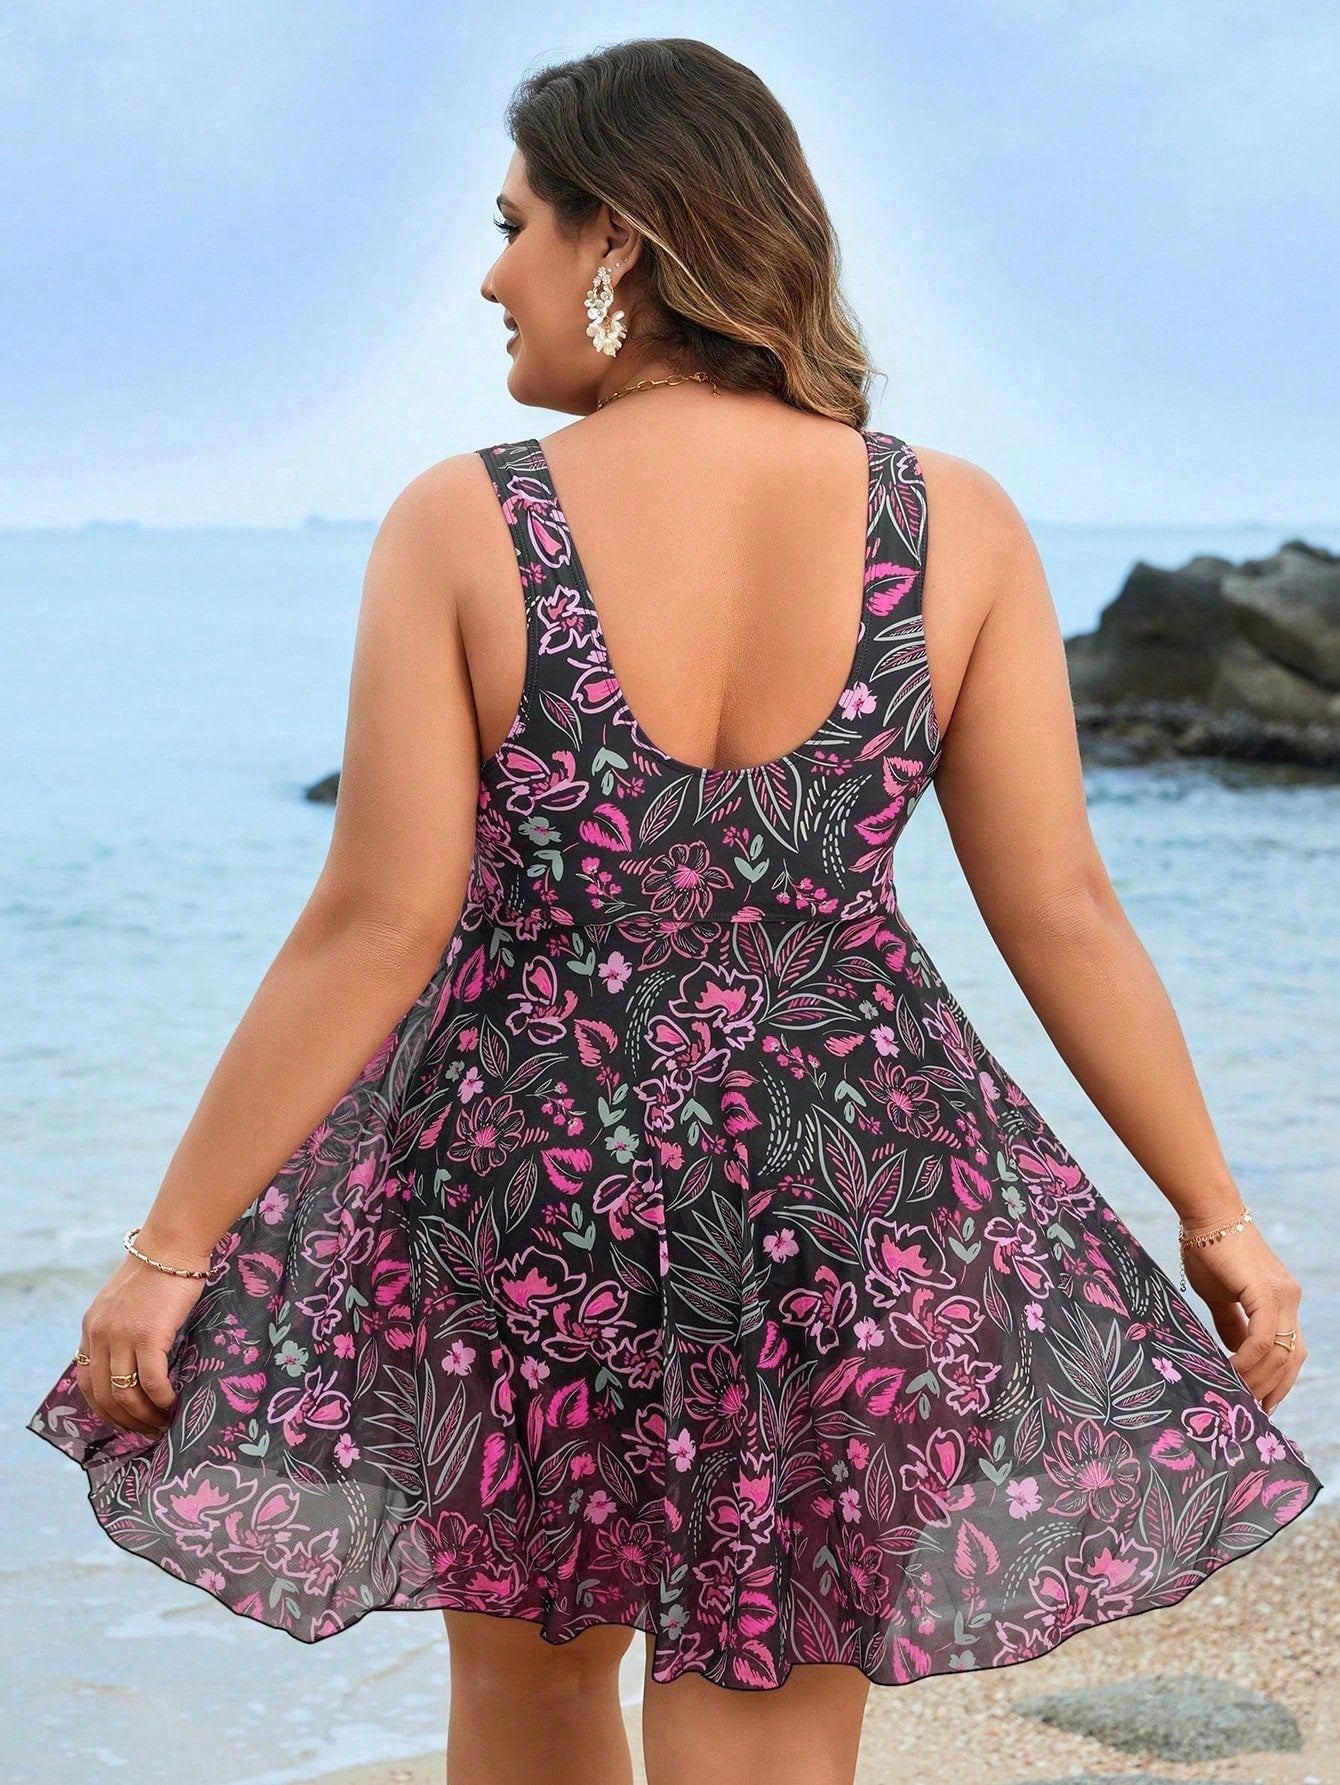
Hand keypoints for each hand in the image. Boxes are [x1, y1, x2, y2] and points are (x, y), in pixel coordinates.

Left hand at [76, 1235, 211, 1435]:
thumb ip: (119, 1328)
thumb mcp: (123, 1301)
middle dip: (127, 1420)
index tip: (127, 1419)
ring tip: (164, 1422)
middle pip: (105, 1395)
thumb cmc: (157, 1268)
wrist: (172, 1244)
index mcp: (91, 1327)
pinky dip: (162, 1400)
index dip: (106, 1409)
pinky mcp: (148, 1335)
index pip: (87, 1382)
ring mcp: (122, 1336)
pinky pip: (152, 1382)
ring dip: (145, 1416)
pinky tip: (174, 1403)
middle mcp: (99, 1335)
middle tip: (149, 1430)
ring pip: (127, 1394)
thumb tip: (132, 1360)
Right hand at [1182, 1222, 1305, 1413]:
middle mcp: (1290, 1300)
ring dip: (1259, 1379)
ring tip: (1235, 1392)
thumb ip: (1231, 1324)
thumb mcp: (1220, 1295)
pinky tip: (1230, 1369)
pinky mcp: (1267, 1292)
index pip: (1291, 1352)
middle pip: (1293, 1359)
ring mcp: (1283, 1296)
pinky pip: (1264, 1339)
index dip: (1278, 1381)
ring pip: (1281, 1353)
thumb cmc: (1207, 1249)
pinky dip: (1249, 1359)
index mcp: (1283, 1301)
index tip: (1257, 1403)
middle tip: (1249, 1408)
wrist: (1206, 1214)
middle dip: (1272, 1389)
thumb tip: (1234, 1352)